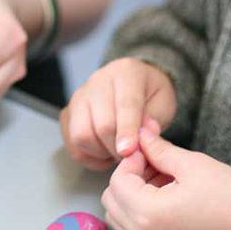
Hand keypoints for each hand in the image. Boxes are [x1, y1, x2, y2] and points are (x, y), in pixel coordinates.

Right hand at [59, 58, 175, 168]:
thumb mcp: (163, 103)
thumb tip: (141, 139)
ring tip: (117, 151)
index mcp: (125, 72)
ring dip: (101, 152)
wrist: (134, 86)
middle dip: (118, 148)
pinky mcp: (67, 113)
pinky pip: (72, 143)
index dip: (127, 131)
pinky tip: (104, 152)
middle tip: (132, 157)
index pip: (125, 104)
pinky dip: (88, 156)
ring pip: (81, 135)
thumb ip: (154, 121)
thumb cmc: (150, 95)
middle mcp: (97, 81)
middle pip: (102, 124)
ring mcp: (79, 96)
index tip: (129, 151)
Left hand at [102, 128, 230, 229]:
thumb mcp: (193, 164)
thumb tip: (140, 133)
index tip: (152, 148)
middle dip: (129, 175)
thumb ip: (158, 149)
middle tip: (157, 161)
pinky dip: (140, 208)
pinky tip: (168, 193)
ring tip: (164, 177)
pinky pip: (134, 227)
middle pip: (112, 198)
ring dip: (132, 192)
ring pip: (119, 214)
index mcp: (148, 215)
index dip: (133, 158)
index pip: (118, 179)